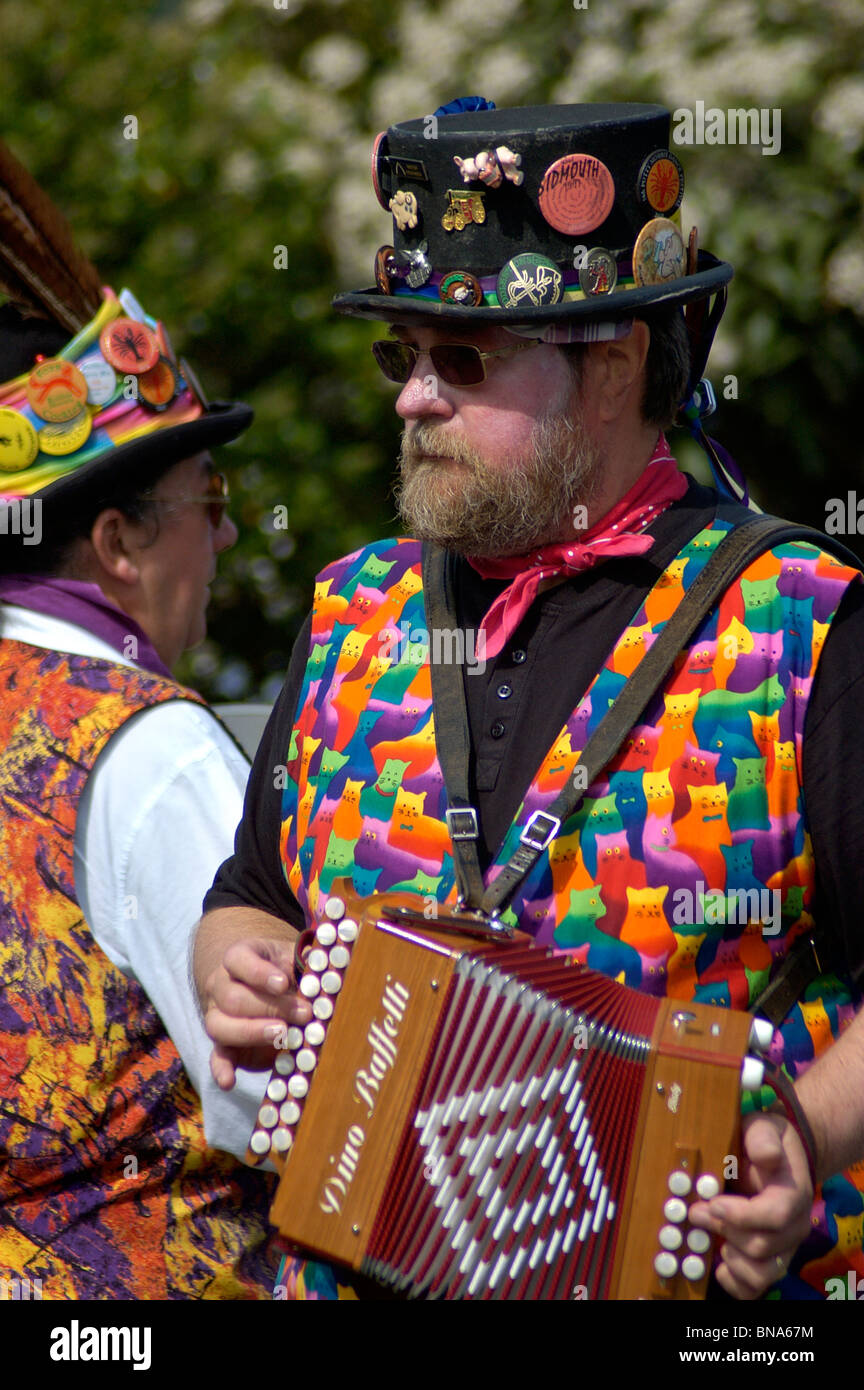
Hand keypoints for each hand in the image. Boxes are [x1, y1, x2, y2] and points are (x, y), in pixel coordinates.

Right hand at [202, 936, 312, 1088]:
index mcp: (238, 958)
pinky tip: (229, 1081)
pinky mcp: (224, 1045)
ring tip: (282, 1035)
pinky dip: (221, 1069)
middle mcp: (221, 985)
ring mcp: (218, 1015)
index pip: (237, 959)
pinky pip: (216, 1056)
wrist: (274, 988)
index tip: (283, 984)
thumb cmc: (287, 970)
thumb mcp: (296, 960)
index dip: (259, 973)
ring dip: (251, 1033)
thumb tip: (324, 970)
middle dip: (269, 1008)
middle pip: (232, 997)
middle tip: (303, 1014)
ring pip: (219, 1025)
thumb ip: (307, 964)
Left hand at [687, 1111, 812, 1298]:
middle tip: (695, 1211)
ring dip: (731, 1261)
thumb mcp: (763, 1129)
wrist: (780, 1160)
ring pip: (762, 1273)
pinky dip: (735, 1282)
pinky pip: (756, 1286)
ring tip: (713, 1240)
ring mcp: (783, 1248)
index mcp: (793, 1195)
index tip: (712, 1203)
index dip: (740, 1215)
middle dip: (723, 1230)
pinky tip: (719, 1265)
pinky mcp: (770, 1260)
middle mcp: (793, 1227)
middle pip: (761, 1246)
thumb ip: (763, 1140)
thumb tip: (767, 1157)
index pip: (774, 1216)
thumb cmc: (765, 1143)